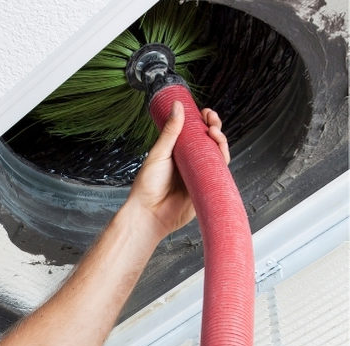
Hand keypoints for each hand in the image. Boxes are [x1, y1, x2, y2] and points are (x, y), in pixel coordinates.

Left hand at [126, 101, 229, 238]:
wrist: (149, 214)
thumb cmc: (147, 186)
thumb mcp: (159, 153)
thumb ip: (171, 131)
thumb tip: (177, 106)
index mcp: (177, 152)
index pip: (194, 133)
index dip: (203, 121)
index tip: (205, 112)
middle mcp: (190, 162)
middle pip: (209, 142)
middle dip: (214, 127)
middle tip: (212, 120)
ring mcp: (199, 174)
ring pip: (217, 155)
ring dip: (220, 141)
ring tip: (214, 132)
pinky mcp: (206, 187)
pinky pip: (219, 172)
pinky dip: (223, 160)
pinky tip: (221, 150)